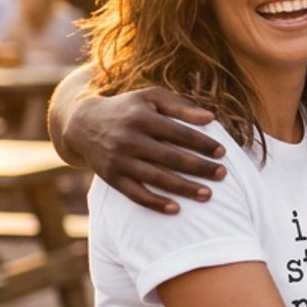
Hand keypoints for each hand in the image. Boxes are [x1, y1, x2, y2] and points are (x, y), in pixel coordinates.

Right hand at [71, 88, 225, 212]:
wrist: (84, 124)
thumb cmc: (129, 109)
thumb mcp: (150, 97)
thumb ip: (180, 105)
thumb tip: (210, 117)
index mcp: (142, 117)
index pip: (178, 132)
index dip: (201, 143)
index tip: (222, 152)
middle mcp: (129, 139)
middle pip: (170, 157)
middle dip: (199, 167)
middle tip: (222, 174)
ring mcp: (119, 160)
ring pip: (155, 178)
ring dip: (183, 188)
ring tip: (208, 195)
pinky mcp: (111, 177)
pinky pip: (135, 194)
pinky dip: (155, 203)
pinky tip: (176, 209)